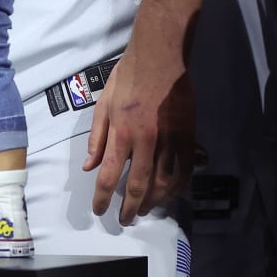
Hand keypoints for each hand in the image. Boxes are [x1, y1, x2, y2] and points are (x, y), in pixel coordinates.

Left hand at [82, 45, 196, 224]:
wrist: (160, 56)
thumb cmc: (128, 77)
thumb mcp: (103, 103)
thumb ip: (97, 137)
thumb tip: (88, 166)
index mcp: (121, 132)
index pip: (109, 175)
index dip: (103, 198)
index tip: (99, 211)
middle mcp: (145, 141)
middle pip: (137, 186)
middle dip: (128, 208)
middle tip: (123, 220)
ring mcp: (169, 140)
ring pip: (163, 183)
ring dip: (152, 202)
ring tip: (143, 210)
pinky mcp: (187, 136)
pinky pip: (184, 170)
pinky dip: (177, 187)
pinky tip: (169, 195)